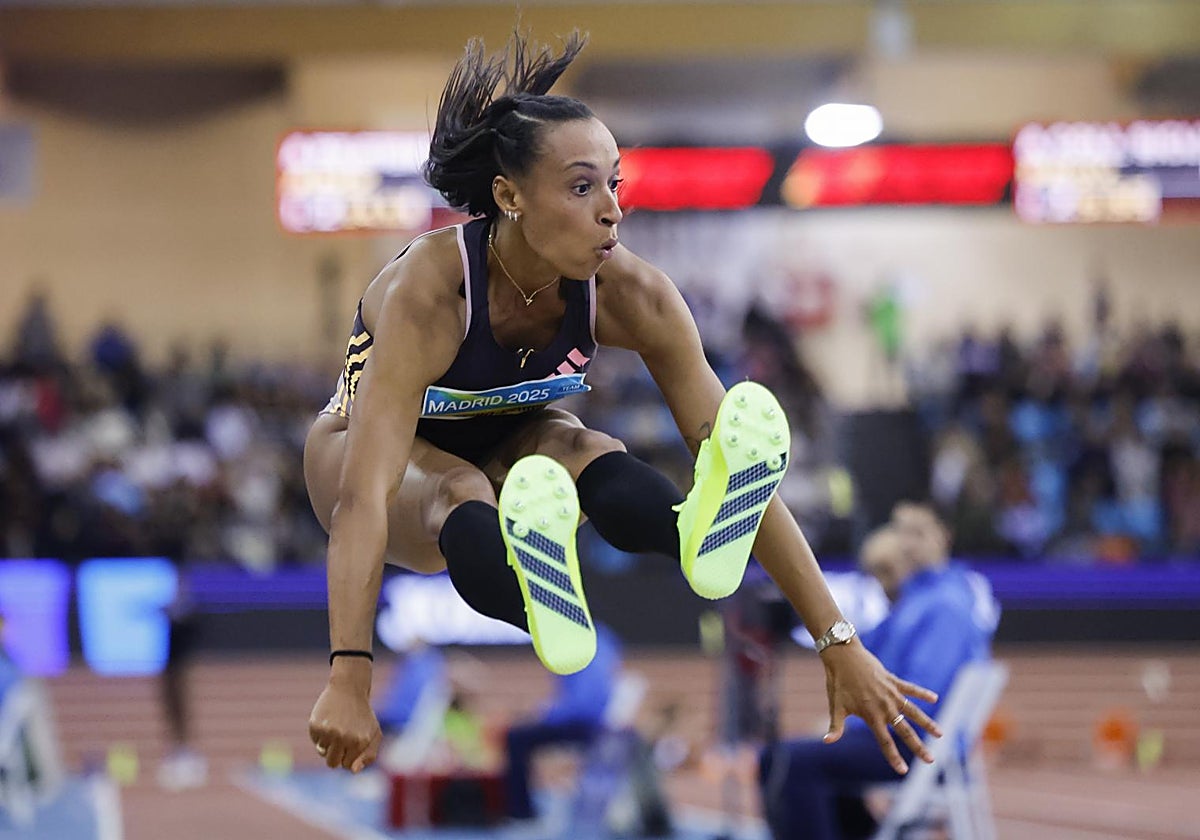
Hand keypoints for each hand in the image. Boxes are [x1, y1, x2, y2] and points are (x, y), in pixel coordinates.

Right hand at [308, 671, 381, 772]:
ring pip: (322, 753)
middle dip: (336, 754)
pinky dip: (320, 734)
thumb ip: (369, 755)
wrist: (349, 688)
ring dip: (328, 744)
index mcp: (360, 742)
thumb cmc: (362, 714)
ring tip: (336, 727)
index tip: (351, 742)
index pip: (347, 766)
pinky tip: (328, 720)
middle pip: (332, 764)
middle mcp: (343, 738)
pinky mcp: (315, 726)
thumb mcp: (374, 733)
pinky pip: (315, 741)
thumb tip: (353, 771)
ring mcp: (328, 732)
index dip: (348, 756)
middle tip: (341, 737)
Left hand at [819, 640, 941, 773]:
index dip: (894, 757)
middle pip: (905, 730)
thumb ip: (836, 726)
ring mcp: (891, 693)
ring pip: (913, 711)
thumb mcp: (835, 706)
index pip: (885, 741)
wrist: (843, 655)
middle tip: (931, 760)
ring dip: (927, 722)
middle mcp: (884, 706)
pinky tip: (934, 698)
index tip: (903, 771)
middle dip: (918, 746)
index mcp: (871, 715)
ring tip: (941, 734)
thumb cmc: (837, 682)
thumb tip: (827, 742)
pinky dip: (922, 693)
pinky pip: (911, 688)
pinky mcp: (893, 680)